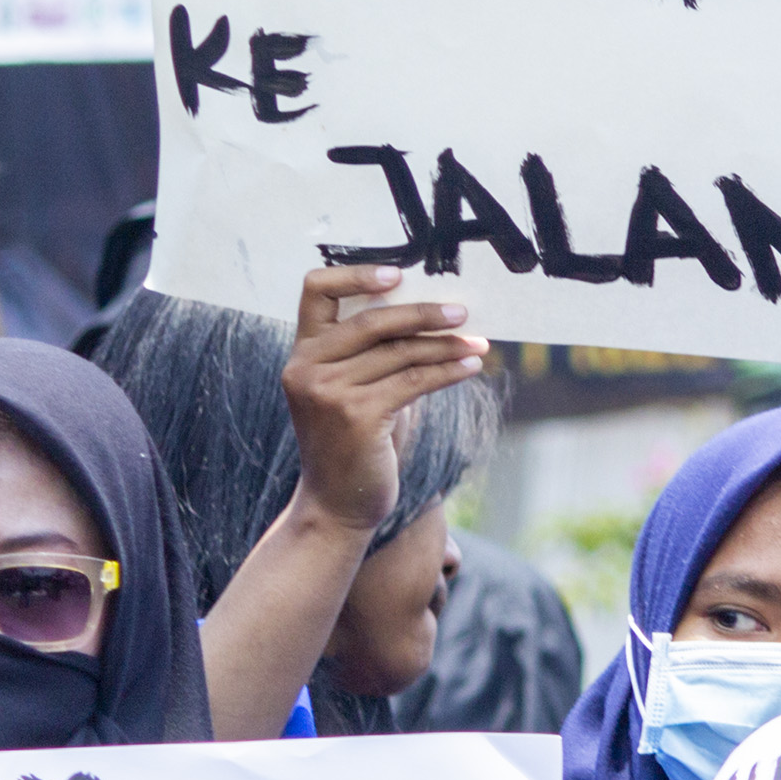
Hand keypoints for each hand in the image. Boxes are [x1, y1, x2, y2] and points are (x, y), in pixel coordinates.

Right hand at [277, 266, 488, 533]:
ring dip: (446, 346)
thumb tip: (433, 315)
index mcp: (302, 351)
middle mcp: (307, 367)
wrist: (338, 506)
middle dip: (423, 312)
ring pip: (400, 352)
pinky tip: (472, 367)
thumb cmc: (355, 444)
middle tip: (461, 311)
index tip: (398, 274)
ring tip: (479, 344)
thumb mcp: (357, 389)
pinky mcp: (356, 415)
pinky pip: (414, 381)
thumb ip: (377, 353)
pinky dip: (449, 371)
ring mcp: (328, 391)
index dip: (356, 273)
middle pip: (372, 319)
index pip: (316, 289)